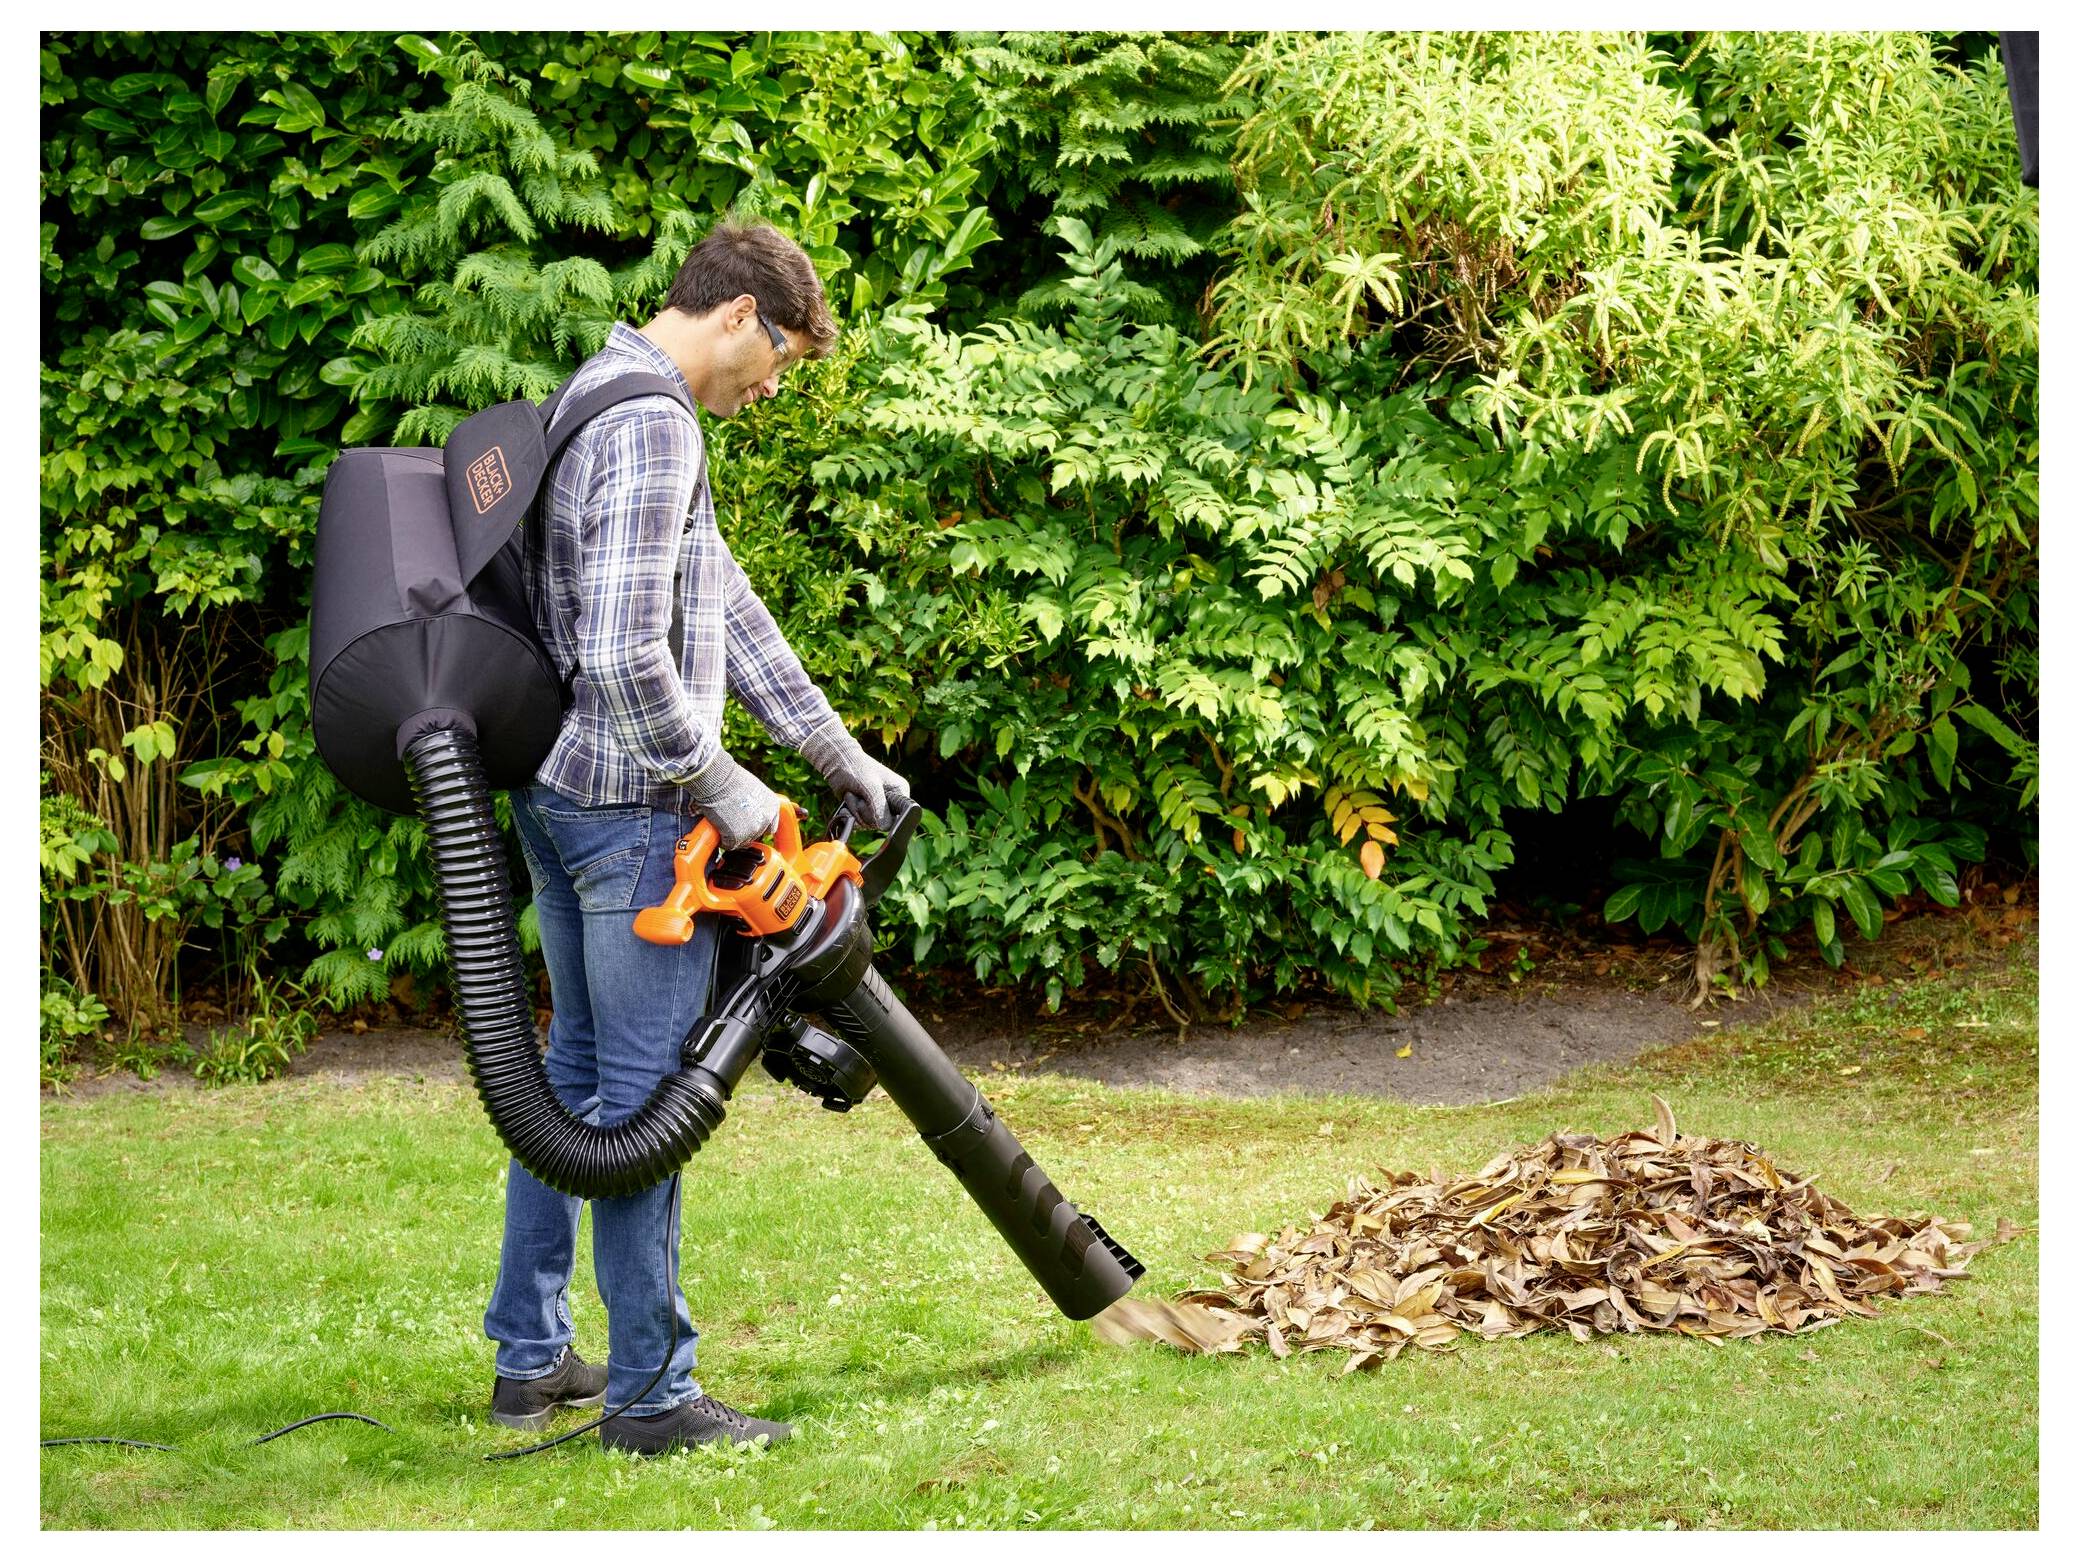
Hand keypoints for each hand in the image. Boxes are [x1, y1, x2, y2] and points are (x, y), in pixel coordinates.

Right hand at [682, 748, 782, 850]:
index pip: (770, 827)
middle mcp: (766, 819)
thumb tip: (751, 813)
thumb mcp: (754, 789)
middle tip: (732, 821)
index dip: (757, 826)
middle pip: (756, 835)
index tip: (748, 823)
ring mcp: (753, 830)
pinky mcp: (737, 837)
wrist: (718, 780)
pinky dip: (723, 840)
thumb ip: (757, 804)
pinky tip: (718, 828)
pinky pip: (729, 845)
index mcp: (773, 807)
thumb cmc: (731, 779)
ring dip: (734, 836)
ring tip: (723, 823)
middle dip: (745, 831)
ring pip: (743, 842)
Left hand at [798, 715, 910, 830]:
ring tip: (853, 794)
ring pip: (868, 824)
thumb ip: (879, 806)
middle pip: (881, 823)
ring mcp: (877, 807)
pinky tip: (848, 801)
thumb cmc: (856, 768)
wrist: (837, 762)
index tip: (870, 801)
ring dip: (856, 811)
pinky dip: (850, 814)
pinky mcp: (864, 810)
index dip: (882, 815)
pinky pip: (859, 823)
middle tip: (859, 794)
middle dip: (865, 811)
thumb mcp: (871, 787)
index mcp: (899, 792)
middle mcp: (890, 802)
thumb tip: (884, 826)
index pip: (897, 817)